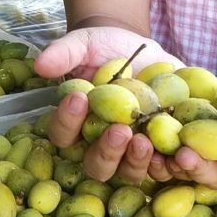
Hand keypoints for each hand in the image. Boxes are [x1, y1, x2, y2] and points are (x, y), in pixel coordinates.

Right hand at [38, 27, 183, 184]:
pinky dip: (169, 164)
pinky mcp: (161, 149)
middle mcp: (100, 145)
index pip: (64, 135)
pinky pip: (164, 167)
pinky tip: (177, 152)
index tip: (80, 98)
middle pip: (96, 165)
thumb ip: (63, 53)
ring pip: (128, 173)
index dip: (68, 121)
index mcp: (77, 125)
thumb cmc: (104, 46)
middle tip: (119, 130)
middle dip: (106, 151)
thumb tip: (40, 64)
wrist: (140, 49)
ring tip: (144, 141)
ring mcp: (131, 151)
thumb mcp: (83, 43)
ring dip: (135, 162)